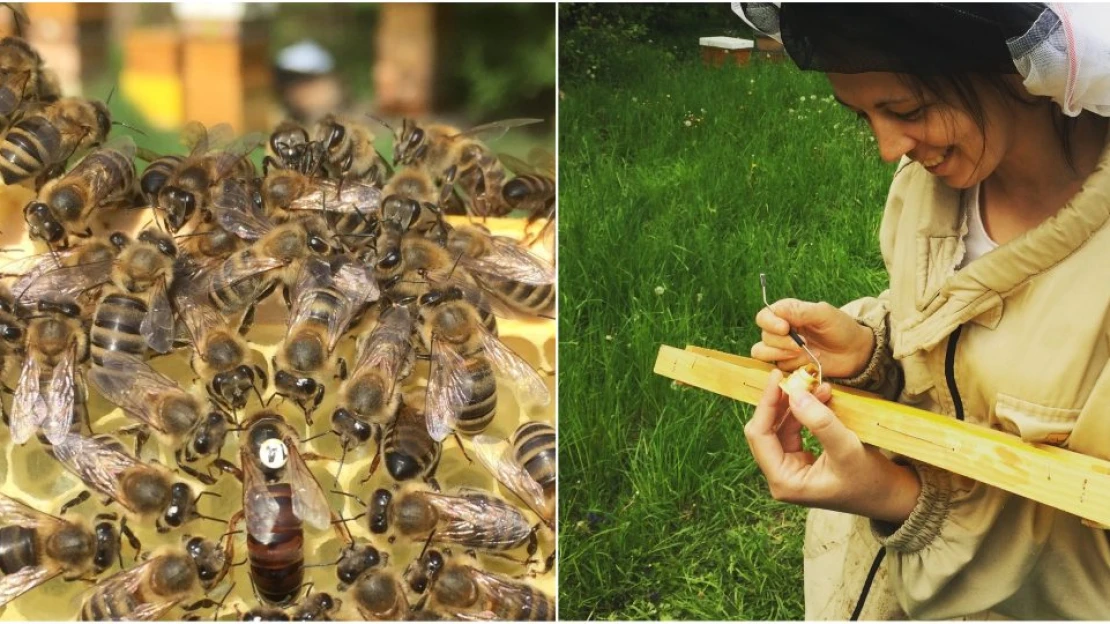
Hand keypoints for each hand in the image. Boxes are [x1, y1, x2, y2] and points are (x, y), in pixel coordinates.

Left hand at [743, 369, 919, 522]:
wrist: (889, 495)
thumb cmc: (870, 479)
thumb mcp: (847, 448)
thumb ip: (820, 422)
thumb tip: (795, 394)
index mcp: (783, 481)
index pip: (760, 435)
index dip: (766, 404)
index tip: (777, 376)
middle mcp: (780, 477)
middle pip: (765, 430)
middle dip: (781, 402)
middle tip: (796, 377)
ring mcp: (788, 469)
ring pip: (780, 427)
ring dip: (795, 405)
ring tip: (817, 386)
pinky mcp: (799, 461)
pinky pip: (793, 430)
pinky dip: (804, 412)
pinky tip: (820, 397)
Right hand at [751, 298, 874, 377]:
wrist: (855, 352)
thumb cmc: (841, 328)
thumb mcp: (824, 314)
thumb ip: (801, 311)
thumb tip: (777, 311)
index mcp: (787, 313)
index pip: (764, 317)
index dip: (770, 323)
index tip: (785, 328)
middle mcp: (781, 331)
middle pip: (764, 336)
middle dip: (781, 342)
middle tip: (803, 344)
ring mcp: (783, 349)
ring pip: (763, 352)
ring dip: (781, 354)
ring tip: (803, 352)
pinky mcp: (788, 365)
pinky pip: (777, 367)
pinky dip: (790, 365)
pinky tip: (808, 362)